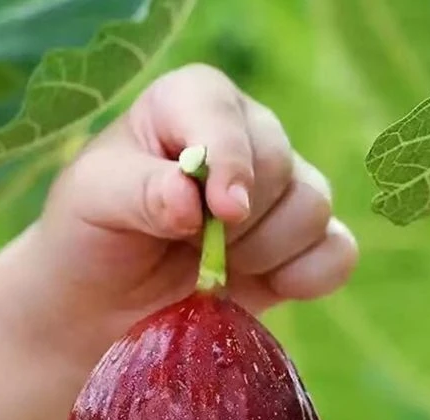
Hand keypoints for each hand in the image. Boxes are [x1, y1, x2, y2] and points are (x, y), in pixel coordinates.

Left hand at [0, 63, 357, 364]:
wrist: (104, 305)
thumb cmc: (91, 237)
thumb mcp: (92, 202)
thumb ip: (138, 191)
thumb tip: (191, 201)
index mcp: (188, 105)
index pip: (223, 112)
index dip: (229, 160)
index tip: (219, 212)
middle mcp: (242, 139)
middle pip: (279, 164)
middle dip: (237, 222)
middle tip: (192, 251)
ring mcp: (276, 194)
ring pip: (313, 207)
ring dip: (266, 251)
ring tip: (216, 272)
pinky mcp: (297, 247)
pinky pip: (338, 252)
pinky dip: (310, 275)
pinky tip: (269, 286)